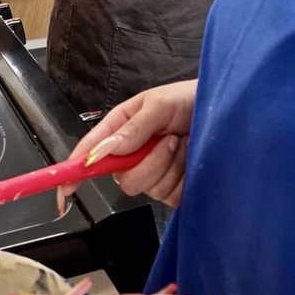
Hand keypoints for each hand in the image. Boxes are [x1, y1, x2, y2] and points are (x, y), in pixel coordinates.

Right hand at [63, 80, 197, 207]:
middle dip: (147, 162)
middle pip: (122, 178)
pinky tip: (190, 159)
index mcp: (121, 128)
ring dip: (169, 165)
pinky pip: (168, 195)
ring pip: (147, 187)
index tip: (66, 186)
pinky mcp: (173, 189)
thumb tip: (103, 152)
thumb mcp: (160, 104)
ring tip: (183, 142)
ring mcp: (153, 174)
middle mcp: (133, 154)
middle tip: (169, 139)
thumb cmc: (191, 100)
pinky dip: (182, 177)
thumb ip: (133, 128)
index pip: (92, 151)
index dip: (77, 168)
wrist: (227, 114)